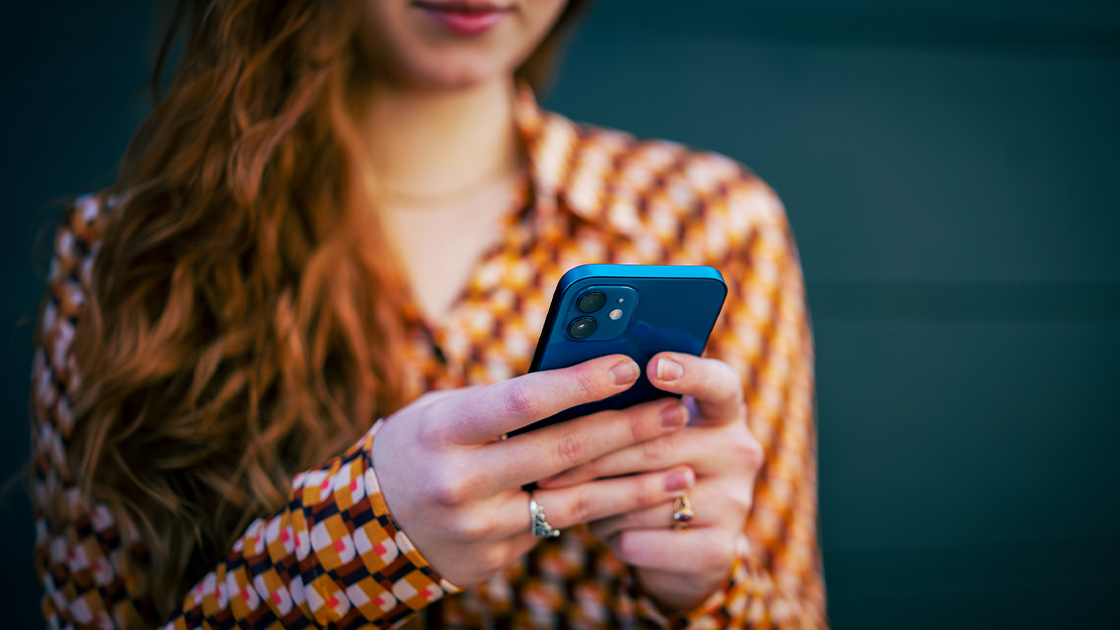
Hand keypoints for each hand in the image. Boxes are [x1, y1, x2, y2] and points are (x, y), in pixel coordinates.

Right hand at [371, 354, 695, 587]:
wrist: (365, 530)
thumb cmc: (417, 447)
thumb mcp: (442, 412)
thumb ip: (503, 401)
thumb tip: (583, 377)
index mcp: (444, 431)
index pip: (524, 402)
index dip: (581, 383)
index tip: (631, 365)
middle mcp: (460, 482)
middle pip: (562, 452)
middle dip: (628, 429)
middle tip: (675, 409)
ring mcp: (478, 528)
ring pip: (574, 502)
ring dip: (636, 484)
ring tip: (685, 467)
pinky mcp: (493, 559)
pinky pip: (558, 529)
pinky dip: (604, 511)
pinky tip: (642, 498)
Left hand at [538, 352, 763, 611]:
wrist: (681, 551)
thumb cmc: (646, 472)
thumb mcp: (645, 437)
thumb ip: (626, 411)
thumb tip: (567, 394)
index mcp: (723, 412)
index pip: (718, 383)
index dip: (689, 373)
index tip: (653, 365)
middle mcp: (738, 451)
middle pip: (659, 445)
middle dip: (595, 456)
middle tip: (546, 462)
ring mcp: (735, 501)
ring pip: (646, 497)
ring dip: (601, 502)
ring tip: (573, 501)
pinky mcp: (720, 548)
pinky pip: (648, 539)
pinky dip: (616, 537)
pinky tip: (606, 531)